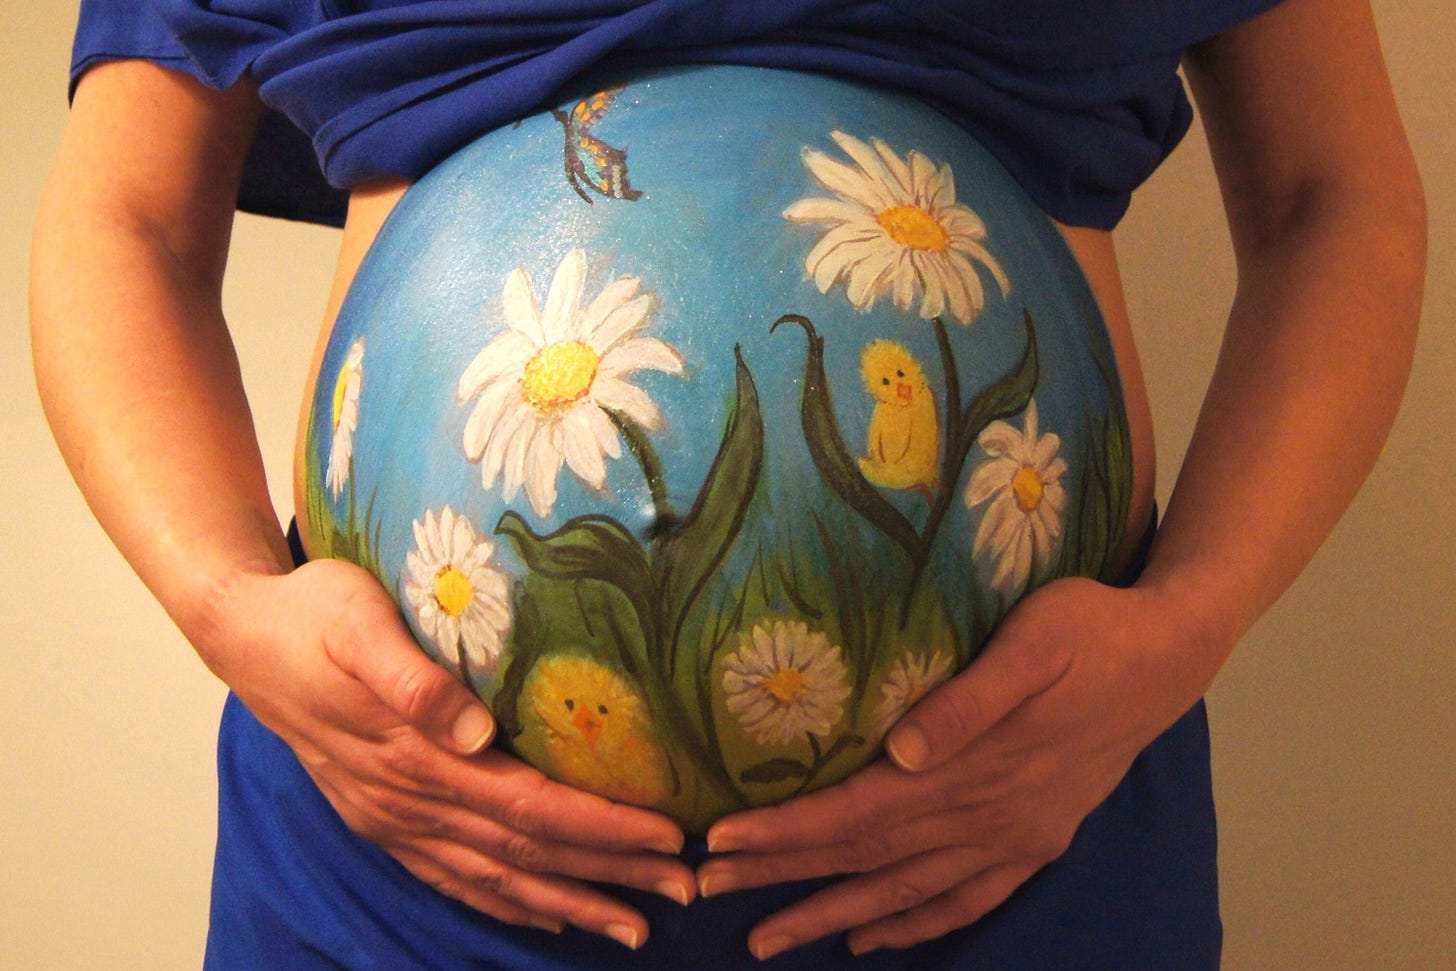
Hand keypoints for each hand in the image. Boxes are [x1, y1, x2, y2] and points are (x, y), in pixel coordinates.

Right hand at [206, 557, 694, 948]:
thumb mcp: (356, 623)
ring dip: (567, 903)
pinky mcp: (382, 818)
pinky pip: (452, 877)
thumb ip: (411, 678)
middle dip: (607, 874)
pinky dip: (506, 903)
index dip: (599, 827)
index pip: (528, 805)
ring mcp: (392, 818)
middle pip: (525, 850)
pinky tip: (546, 916)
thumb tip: (473, 729)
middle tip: (684, 889)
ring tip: (633, 927)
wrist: (244, 634)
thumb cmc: (313, 614)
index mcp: (413, 756)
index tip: (666, 838)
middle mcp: (407, 801)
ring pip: (494, 876)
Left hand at [696, 576, 1220, 958]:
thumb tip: (901, 750)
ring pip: (907, 890)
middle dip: (784, 878)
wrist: (1172, 655)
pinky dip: (916, 923)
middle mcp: (989, 815)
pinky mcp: (1037, 840)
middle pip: (867, 856)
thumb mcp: (1035, 642)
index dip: (788, 830)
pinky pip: (968, 899)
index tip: (721, 843)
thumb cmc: (1091, 629)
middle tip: (709, 892)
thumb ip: (969, 700)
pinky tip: (874, 938)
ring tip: (771, 938)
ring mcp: (1015, 836)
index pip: (860, 810)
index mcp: (976, 765)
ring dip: (833, 914)